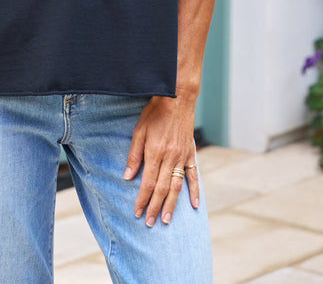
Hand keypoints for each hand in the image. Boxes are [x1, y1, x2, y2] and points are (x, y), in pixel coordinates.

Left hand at [123, 96, 198, 226]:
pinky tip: (193, 205)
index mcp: (155, 153)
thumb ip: (134, 154)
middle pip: (161, 189)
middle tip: (149, 223)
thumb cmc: (155, 112)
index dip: (142, 200)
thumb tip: (128, 176)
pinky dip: (194, 192)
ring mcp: (182, 157)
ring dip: (170, 205)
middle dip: (154, 208)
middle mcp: (169, 158)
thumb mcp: (139, 130)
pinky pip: (193, 176)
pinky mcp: (190, 154)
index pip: (147, 183)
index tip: (137, 212)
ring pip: (176, 187)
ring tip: (165, 220)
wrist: (177, 98)